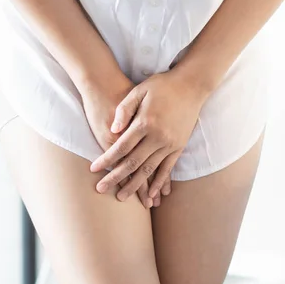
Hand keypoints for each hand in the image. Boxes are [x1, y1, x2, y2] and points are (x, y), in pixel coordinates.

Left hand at [89, 70, 207, 202]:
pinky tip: (152, 194)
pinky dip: (160, 183)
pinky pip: (168, 169)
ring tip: (122, 197)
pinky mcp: (179, 147)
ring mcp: (170, 144)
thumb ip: (124, 110)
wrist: (191, 85)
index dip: (106, 159)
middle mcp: (158, 137)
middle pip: (133, 163)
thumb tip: (113, 130)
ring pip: (149, 170)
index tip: (93, 169)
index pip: (121, 147)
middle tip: (101, 189)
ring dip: (136, 186)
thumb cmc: (162, 85)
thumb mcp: (139, 91)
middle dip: (116, 178)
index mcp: (146, 122)